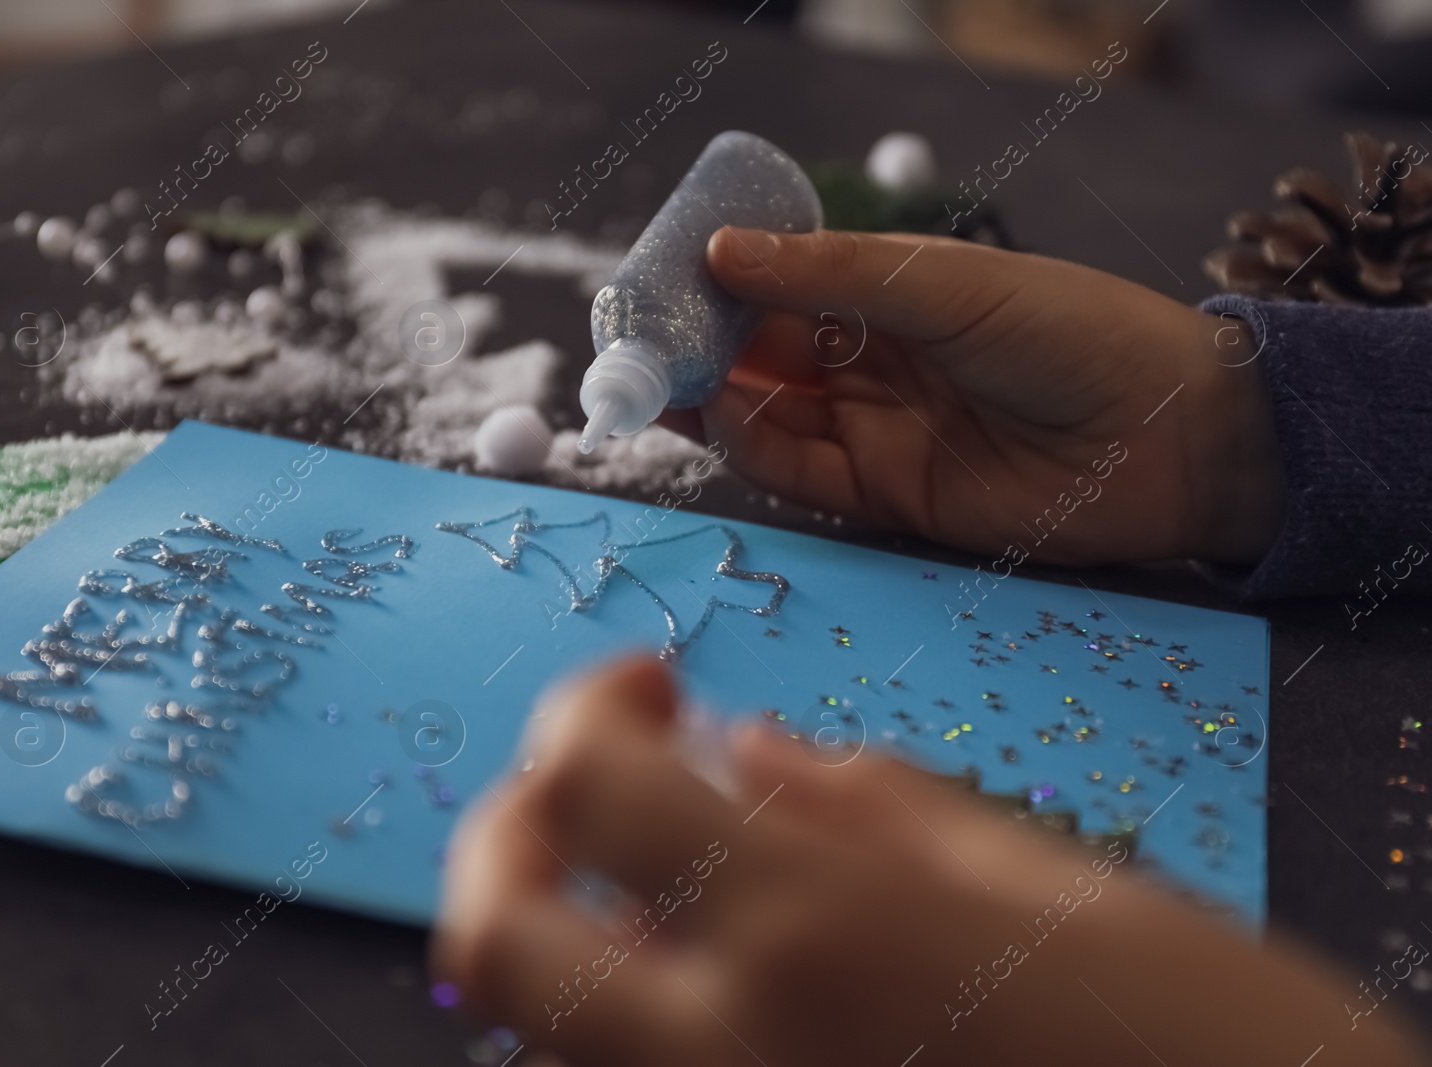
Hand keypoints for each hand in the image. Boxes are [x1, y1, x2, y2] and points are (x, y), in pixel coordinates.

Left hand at [433, 656, 1425, 1066]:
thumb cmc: (1202, 1036)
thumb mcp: (1041, 879)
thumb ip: (865, 808)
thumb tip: (743, 753)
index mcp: (812, 926)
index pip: (584, 781)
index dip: (588, 706)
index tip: (649, 684)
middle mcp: (727, 1052)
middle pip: (493, 936)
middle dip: (506, 835)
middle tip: (580, 785)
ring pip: (543, 1028)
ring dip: (564, 925)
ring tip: (659, 872)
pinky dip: (628, 1011)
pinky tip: (719, 969)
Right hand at [664, 229, 1284, 563]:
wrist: (1173, 440)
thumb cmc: (1072, 333)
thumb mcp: (946, 284)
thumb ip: (832, 274)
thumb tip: (723, 249)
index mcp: (892, 297)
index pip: (780, 288)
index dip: (716, 285)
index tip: (655, 278)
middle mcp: (876, 363)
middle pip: (762, 358)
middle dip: (695, 351)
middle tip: (633, 343)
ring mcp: (880, 431)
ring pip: (769, 417)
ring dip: (708, 401)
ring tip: (656, 381)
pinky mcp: (890, 498)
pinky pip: (802, 474)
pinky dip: (753, 449)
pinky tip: (715, 417)